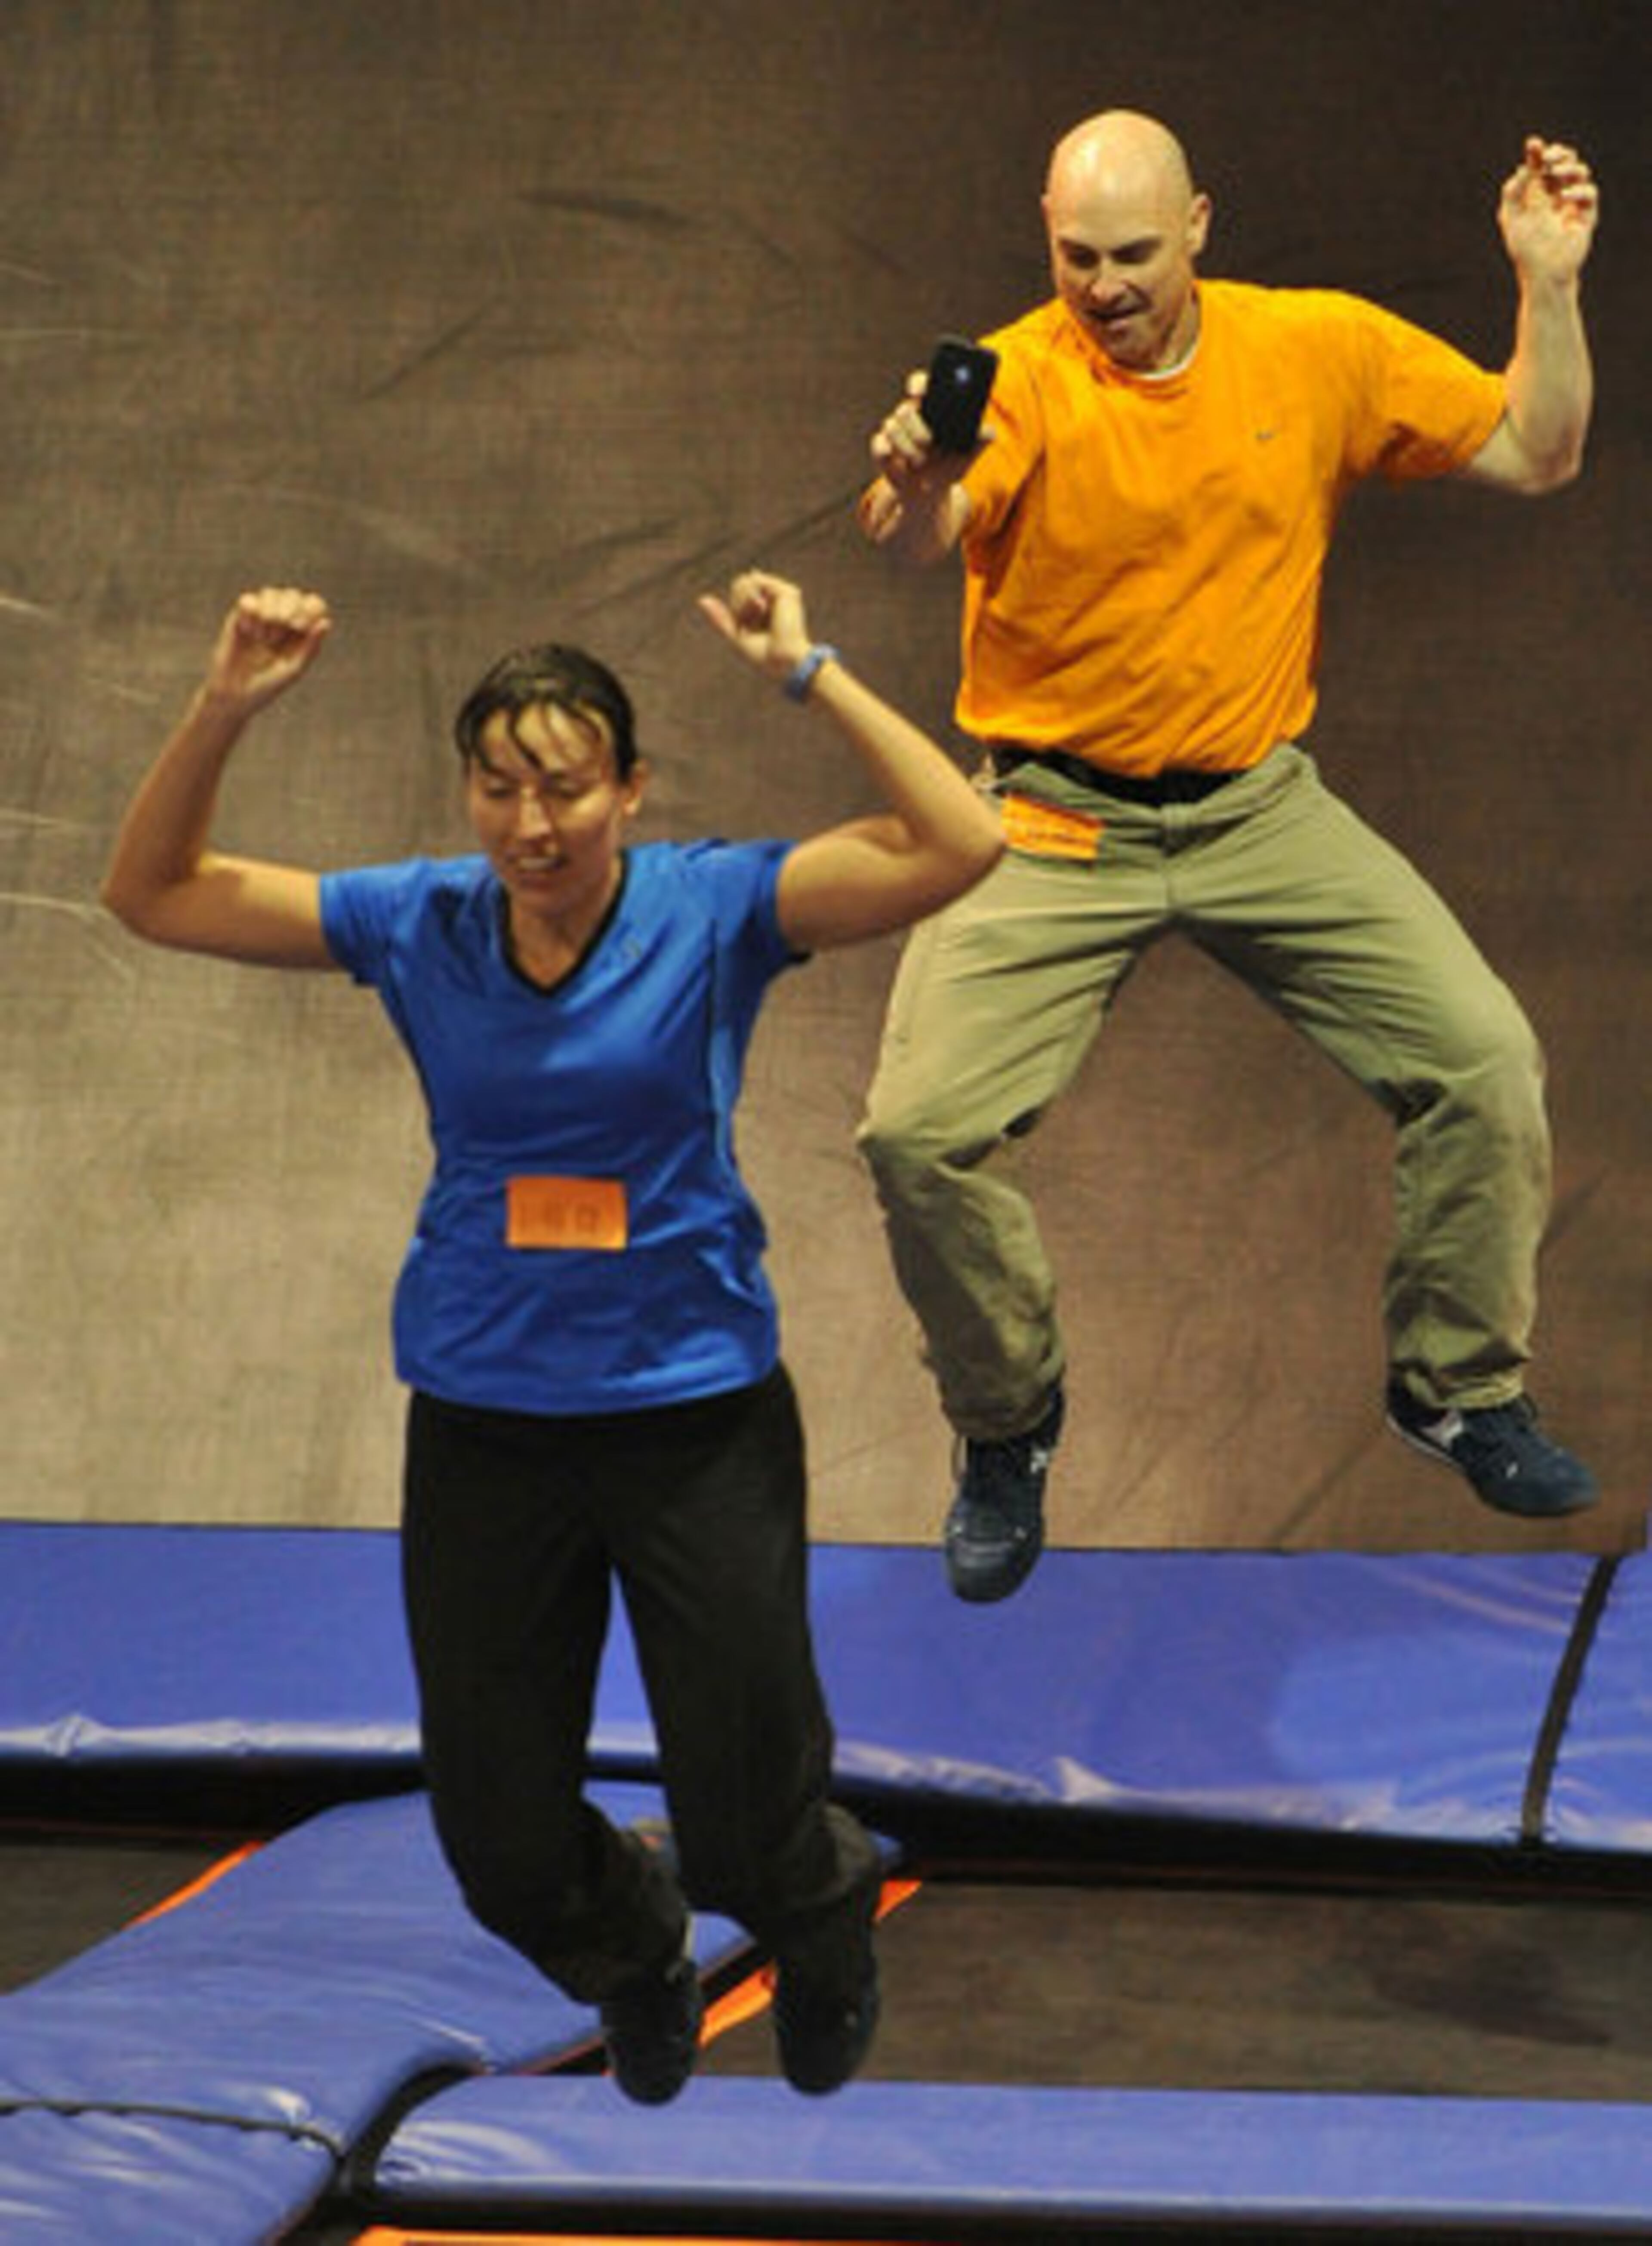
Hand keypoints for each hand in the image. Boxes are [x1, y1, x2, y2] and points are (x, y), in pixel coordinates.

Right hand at [204, 587, 331, 714]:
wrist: (234, 695)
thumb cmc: (267, 686)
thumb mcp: (293, 669)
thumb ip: (310, 646)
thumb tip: (326, 622)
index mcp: (299, 633)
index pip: (312, 605)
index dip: (310, 607)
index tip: (302, 624)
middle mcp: (280, 622)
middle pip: (291, 595)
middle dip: (291, 607)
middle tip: (288, 623)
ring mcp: (259, 618)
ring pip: (270, 593)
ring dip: (271, 613)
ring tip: (265, 639)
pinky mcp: (238, 617)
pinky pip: (248, 600)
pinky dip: (251, 614)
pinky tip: (249, 632)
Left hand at [697, 569, 812, 682]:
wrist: (782, 661)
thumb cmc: (763, 655)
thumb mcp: (735, 635)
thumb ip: (721, 618)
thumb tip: (701, 599)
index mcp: (764, 608)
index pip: (737, 595)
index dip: (736, 611)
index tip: (747, 628)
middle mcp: (773, 598)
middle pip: (739, 584)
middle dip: (738, 604)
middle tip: (753, 622)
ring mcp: (780, 594)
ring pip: (744, 580)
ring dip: (744, 602)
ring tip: (760, 616)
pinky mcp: (787, 592)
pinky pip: (755, 580)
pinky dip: (750, 597)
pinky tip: (762, 608)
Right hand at [870, 369, 985, 491]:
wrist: (932, 492)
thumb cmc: (951, 464)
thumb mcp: (969, 452)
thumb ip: (981, 438)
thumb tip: (988, 430)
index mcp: (930, 408)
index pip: (920, 384)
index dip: (917, 384)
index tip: (919, 393)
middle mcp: (910, 416)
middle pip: (904, 409)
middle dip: (916, 428)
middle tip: (928, 443)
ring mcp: (894, 432)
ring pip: (891, 427)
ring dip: (907, 448)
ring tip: (919, 462)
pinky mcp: (882, 450)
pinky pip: (879, 445)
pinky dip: (888, 454)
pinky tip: (900, 464)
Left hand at [1498, 137, 1597, 285]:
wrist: (1542, 272)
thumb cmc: (1524, 247)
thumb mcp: (1512, 217)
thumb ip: (1513, 191)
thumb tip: (1523, 168)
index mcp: (1536, 192)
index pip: (1539, 165)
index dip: (1538, 152)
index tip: (1533, 144)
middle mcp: (1555, 194)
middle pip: (1563, 162)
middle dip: (1558, 154)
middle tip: (1548, 157)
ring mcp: (1572, 202)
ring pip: (1579, 172)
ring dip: (1568, 167)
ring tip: (1555, 171)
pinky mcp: (1586, 214)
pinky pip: (1589, 193)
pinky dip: (1578, 190)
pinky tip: (1564, 196)